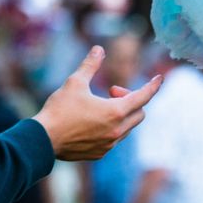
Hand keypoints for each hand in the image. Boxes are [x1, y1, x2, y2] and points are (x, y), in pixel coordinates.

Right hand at [34, 46, 161, 160]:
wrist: (43, 139)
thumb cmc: (59, 109)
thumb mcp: (75, 82)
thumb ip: (90, 65)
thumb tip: (99, 49)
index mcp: (115, 112)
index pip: (143, 97)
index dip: (152, 86)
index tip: (160, 78)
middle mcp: (116, 130)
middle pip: (139, 113)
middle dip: (131, 99)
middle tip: (111, 91)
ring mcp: (109, 144)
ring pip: (128, 127)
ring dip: (122, 114)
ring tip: (100, 105)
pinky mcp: (100, 153)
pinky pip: (115, 138)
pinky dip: (112, 127)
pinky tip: (93, 122)